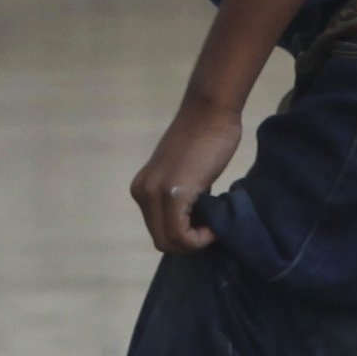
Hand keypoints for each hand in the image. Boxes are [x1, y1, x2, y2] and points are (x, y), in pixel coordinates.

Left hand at [130, 93, 244, 257]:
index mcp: (141, 189)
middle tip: (212, 228)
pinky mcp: (172, 193)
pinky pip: (181, 234)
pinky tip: (215, 222)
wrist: (211, 112)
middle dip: (189, 243)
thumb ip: (180, 198)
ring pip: (170, 241)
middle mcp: (142, 192)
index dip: (185, 237)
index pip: (158, 231)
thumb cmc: (207, 137)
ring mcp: (154, 193)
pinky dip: (200, 237)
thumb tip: (192, 223)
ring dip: (195, 241)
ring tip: (214, 223)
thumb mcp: (184, 176)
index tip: (207, 224)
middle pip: (161, 241)